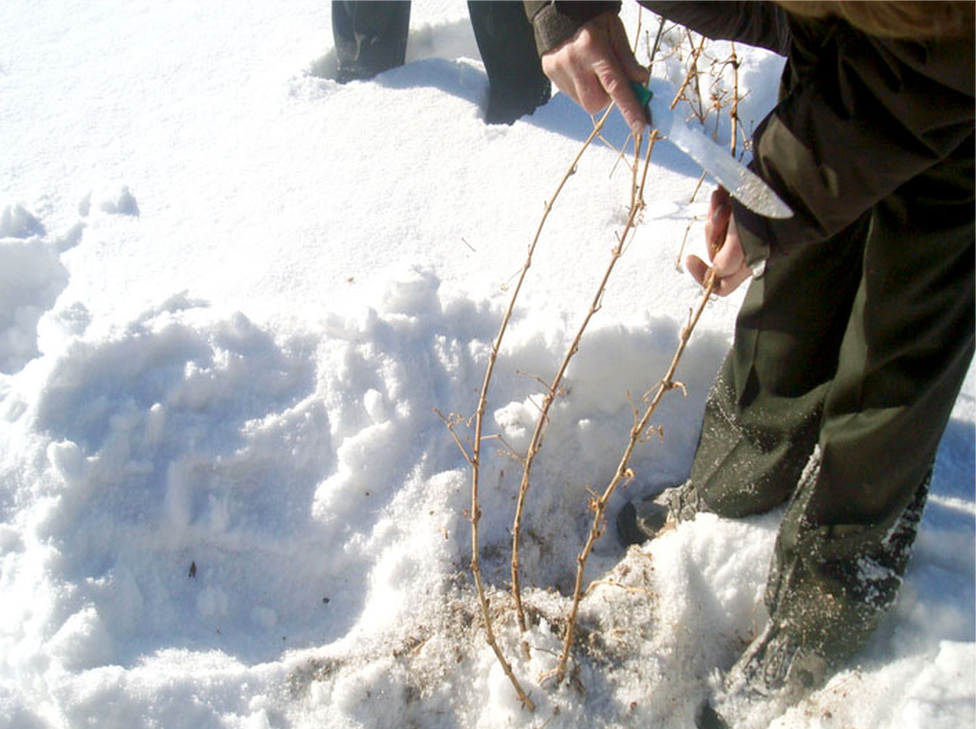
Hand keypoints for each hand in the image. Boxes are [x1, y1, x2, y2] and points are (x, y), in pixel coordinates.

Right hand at [541, 12, 648, 134]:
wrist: (560, 12)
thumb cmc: (594, 22)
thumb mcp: (615, 30)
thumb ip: (627, 57)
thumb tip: (640, 80)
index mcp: (593, 48)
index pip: (615, 85)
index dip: (629, 108)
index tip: (640, 127)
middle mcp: (573, 62)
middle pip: (596, 102)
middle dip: (607, 97)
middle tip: (608, 78)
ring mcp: (558, 70)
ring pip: (584, 102)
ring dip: (594, 93)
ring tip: (591, 71)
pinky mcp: (550, 75)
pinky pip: (573, 95)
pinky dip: (582, 89)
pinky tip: (579, 71)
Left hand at [686, 188, 752, 296]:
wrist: (780, 182)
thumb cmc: (760, 215)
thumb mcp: (739, 245)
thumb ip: (725, 264)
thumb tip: (715, 271)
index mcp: (748, 265)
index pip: (722, 286)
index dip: (703, 277)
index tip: (690, 259)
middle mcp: (746, 252)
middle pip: (714, 252)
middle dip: (712, 233)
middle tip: (716, 217)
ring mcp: (745, 233)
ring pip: (717, 230)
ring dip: (715, 215)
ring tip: (721, 199)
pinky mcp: (744, 215)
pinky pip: (723, 213)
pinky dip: (719, 204)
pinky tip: (722, 194)